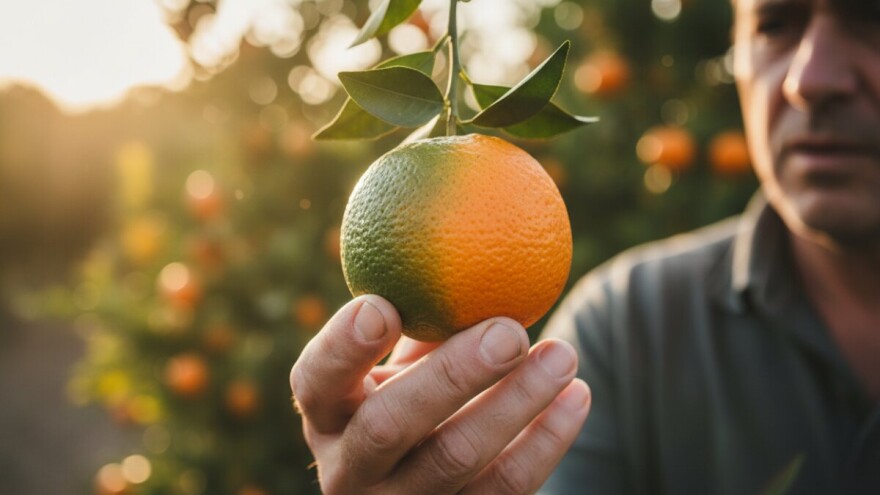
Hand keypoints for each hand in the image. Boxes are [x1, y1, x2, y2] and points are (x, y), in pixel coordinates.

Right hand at [290, 295, 590, 493]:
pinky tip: (578, 396)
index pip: (315, 381)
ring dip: (517, 403)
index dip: (343, 346)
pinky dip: (548, 441)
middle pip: (389, 425)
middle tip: (509, 331)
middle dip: (453, 375)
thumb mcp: (399, 361)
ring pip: (455, 458)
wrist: (418, 484)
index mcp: (327, 413)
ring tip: (563, 355)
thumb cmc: (411, 394)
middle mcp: (349, 467)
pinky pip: (505, 489)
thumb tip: (475, 226)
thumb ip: (419, 316)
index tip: (383, 305)